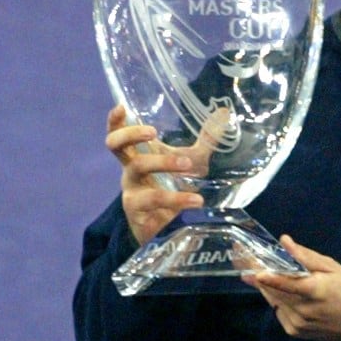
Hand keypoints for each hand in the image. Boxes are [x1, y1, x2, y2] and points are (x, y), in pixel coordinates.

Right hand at [108, 103, 210, 243]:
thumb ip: (206, 140)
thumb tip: (225, 112)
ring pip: (136, 170)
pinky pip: (154, 202)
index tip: (122, 107)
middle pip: (116, 147)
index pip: (118, 136)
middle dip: (132, 135)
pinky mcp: (139, 214)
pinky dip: (177, 199)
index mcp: (136, 159)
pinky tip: (196, 200)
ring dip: (163, 163)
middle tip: (154, 132)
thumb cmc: (175, 191)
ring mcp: (131, 194)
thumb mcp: (191, 162)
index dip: (115, 122)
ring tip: (189, 166)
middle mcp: (129, 173)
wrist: (167, 234)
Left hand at [244, 237, 340, 340]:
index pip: (284, 283)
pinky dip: (278, 301)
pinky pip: (279, 312)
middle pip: (272, 292)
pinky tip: (283, 294)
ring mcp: (297, 324)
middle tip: (245, 262)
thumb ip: (306, 256)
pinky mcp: (295, 332)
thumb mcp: (333, 268)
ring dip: (267, 288)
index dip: (266, 277)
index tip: (250, 270)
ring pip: (273, 302)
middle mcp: (302, 310)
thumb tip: (285, 241)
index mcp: (314, 291)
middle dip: (258, 278)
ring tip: (260, 275)